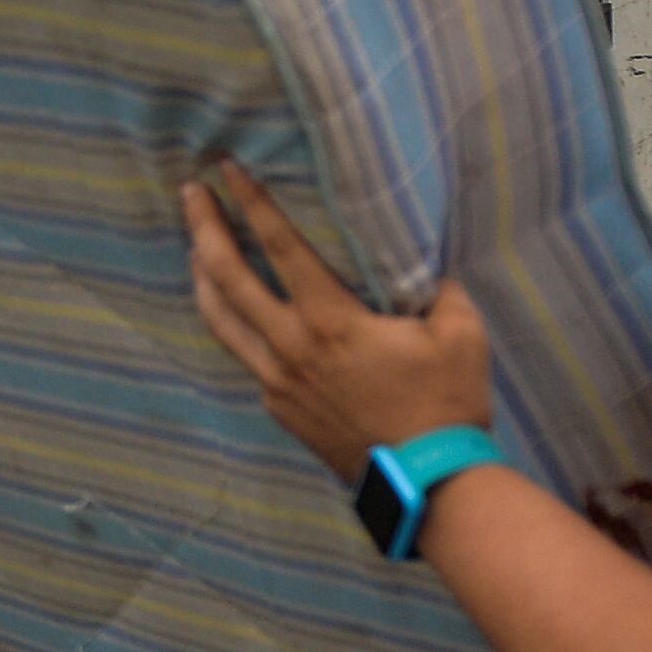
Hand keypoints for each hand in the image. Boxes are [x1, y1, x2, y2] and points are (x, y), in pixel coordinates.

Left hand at [180, 158, 490, 481]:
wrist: (430, 482)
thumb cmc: (447, 404)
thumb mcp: (461, 332)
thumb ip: (438, 286)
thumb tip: (424, 263)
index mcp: (330, 320)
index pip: (278, 246)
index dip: (251, 202)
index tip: (227, 169)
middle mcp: (291, 347)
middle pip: (228, 277)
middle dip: (204, 228)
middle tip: (190, 194)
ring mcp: (278, 381)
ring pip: (220, 320)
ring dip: (203, 278)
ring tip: (194, 248)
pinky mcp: (280, 409)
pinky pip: (245, 357)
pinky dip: (231, 325)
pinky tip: (233, 313)